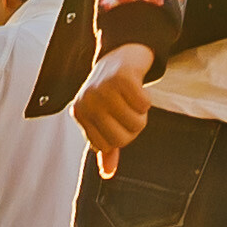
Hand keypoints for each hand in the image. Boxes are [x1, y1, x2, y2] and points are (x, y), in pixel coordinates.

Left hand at [72, 45, 159, 166]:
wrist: (122, 52)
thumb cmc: (113, 90)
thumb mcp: (104, 117)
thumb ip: (106, 146)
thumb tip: (107, 174)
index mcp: (79, 113)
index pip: (106, 146)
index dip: (121, 136)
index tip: (120, 120)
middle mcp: (87, 101)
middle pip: (121, 138)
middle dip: (134, 127)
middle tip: (131, 110)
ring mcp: (103, 88)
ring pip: (135, 122)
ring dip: (142, 113)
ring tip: (134, 99)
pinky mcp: (121, 77)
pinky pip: (144, 104)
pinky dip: (146, 99)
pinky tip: (138, 87)